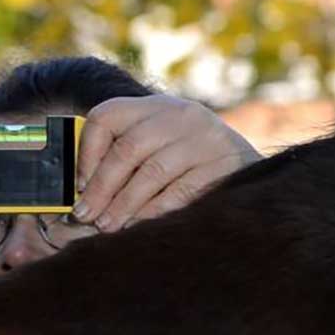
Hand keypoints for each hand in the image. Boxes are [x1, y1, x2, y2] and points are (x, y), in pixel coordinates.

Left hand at [72, 95, 259, 231]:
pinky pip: (180, 192)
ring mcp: (204, 137)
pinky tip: (138, 227)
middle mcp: (180, 115)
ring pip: (152, 172)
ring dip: (124, 205)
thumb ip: (122, 163)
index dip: (86, 152)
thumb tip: (79, 195)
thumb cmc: (190, 168)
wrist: (256, 175)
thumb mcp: (156, 150)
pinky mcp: (223, 163)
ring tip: (108, 226)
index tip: (78, 184)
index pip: (107, 115)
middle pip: (128, 148)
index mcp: (154, 107)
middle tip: (85, 215)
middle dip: (101, 187)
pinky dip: (154, 212)